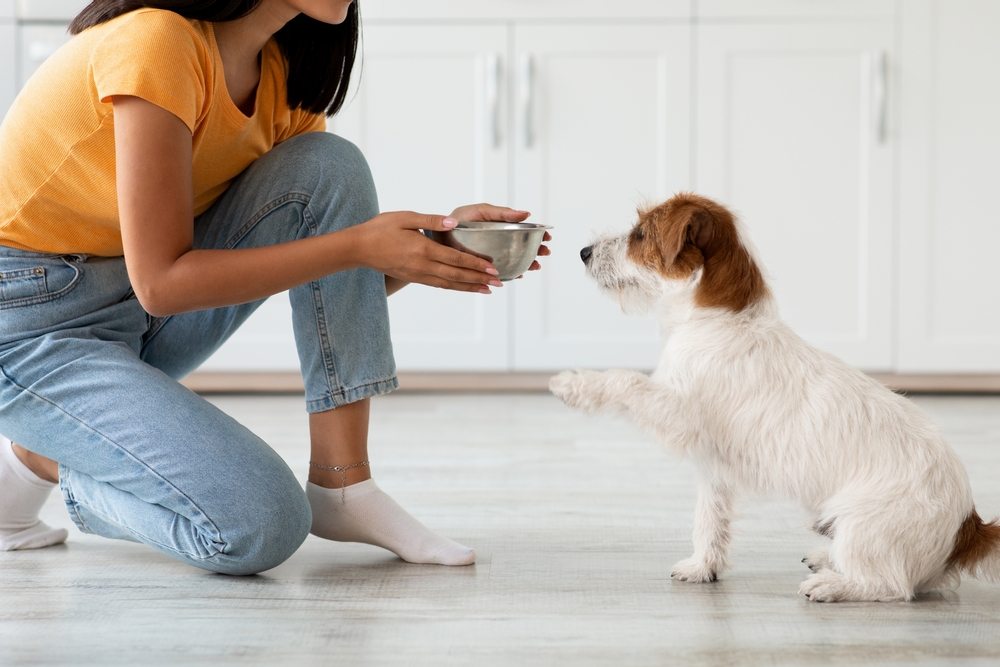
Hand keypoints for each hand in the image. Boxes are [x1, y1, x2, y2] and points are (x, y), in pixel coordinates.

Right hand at [353, 211, 502, 293]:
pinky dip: (455, 288)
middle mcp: (422, 266)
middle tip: (498, 282)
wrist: (359, 248)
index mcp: (423, 249)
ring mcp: (418, 275)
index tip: (492, 267)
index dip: (476, 264)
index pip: (455, 259)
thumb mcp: (405, 217)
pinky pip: (439, 285)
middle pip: (456, 276)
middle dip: (479, 279)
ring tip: (487, 290)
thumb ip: (431, 220)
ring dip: (470, 287)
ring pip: (449, 284)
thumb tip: (454, 223)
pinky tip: (465, 288)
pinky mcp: (414, 278)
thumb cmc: (381, 228)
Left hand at [449, 203, 550, 276]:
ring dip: (528, 263)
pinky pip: (501, 273)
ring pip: (516, 261)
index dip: (537, 234)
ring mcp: (493, 255)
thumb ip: (502, 213)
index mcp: (501, 227)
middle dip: (536, 251)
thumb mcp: (481, 211)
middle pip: (524, 247)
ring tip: (534, 266)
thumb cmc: (460, 219)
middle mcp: (499, 242)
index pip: (524, 231)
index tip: (547, 237)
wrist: (439, 234)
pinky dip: (511, 274)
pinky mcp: (485, 268)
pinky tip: (518, 274)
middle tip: (544, 253)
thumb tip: (526, 214)